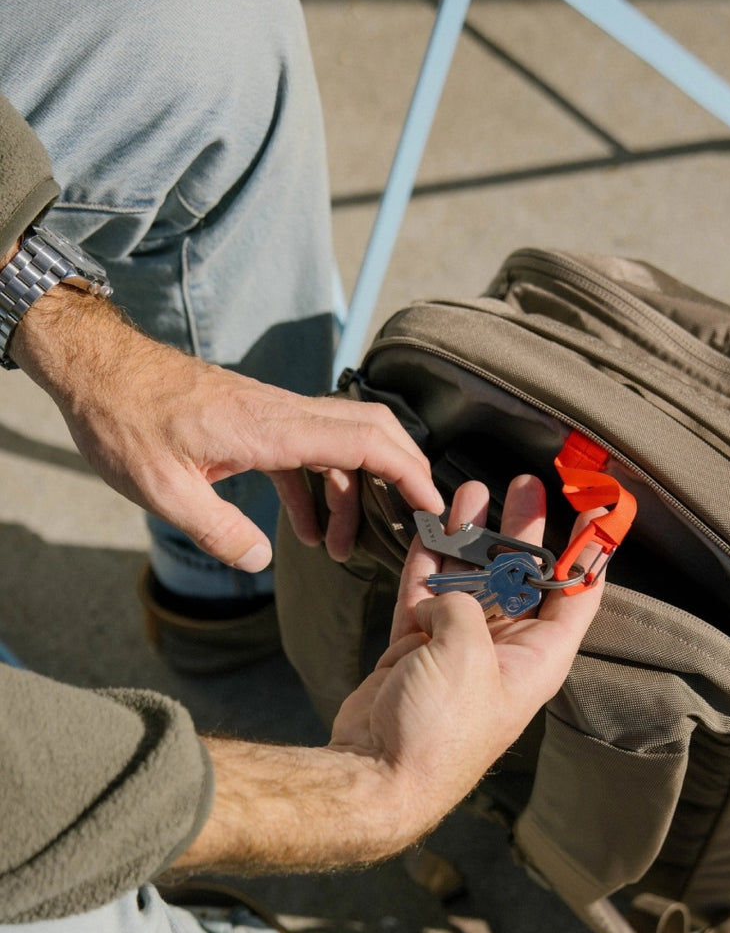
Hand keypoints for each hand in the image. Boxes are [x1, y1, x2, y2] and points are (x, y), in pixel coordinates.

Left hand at [11, 289, 442, 571]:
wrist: (95, 370)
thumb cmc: (124, 421)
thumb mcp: (163, 491)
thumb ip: (218, 531)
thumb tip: (259, 562)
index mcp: (271, 428)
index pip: (365, 442)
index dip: (408, 472)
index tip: (432, 506)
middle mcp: (282, 414)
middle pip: (371, 431)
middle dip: (403, 475)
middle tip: (416, 521)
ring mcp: (272, 415)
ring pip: (342, 444)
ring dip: (354, 494)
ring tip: (341, 549)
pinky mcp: (256, 422)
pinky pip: (308, 452)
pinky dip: (320, 489)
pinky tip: (308, 530)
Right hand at [328, 475, 603, 840]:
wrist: (378, 771)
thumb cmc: (439, 729)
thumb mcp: (467, 651)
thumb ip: (464, 605)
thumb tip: (444, 596)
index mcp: (537, 660)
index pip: (576, 598)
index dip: (587, 554)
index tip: (595, 513)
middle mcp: (504, 652)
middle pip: (521, 579)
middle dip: (523, 531)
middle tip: (526, 486)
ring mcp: (459, 650)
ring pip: (470, 579)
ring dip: (471, 536)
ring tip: (474, 492)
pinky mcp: (417, 648)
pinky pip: (426, 592)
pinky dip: (428, 560)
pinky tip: (432, 524)